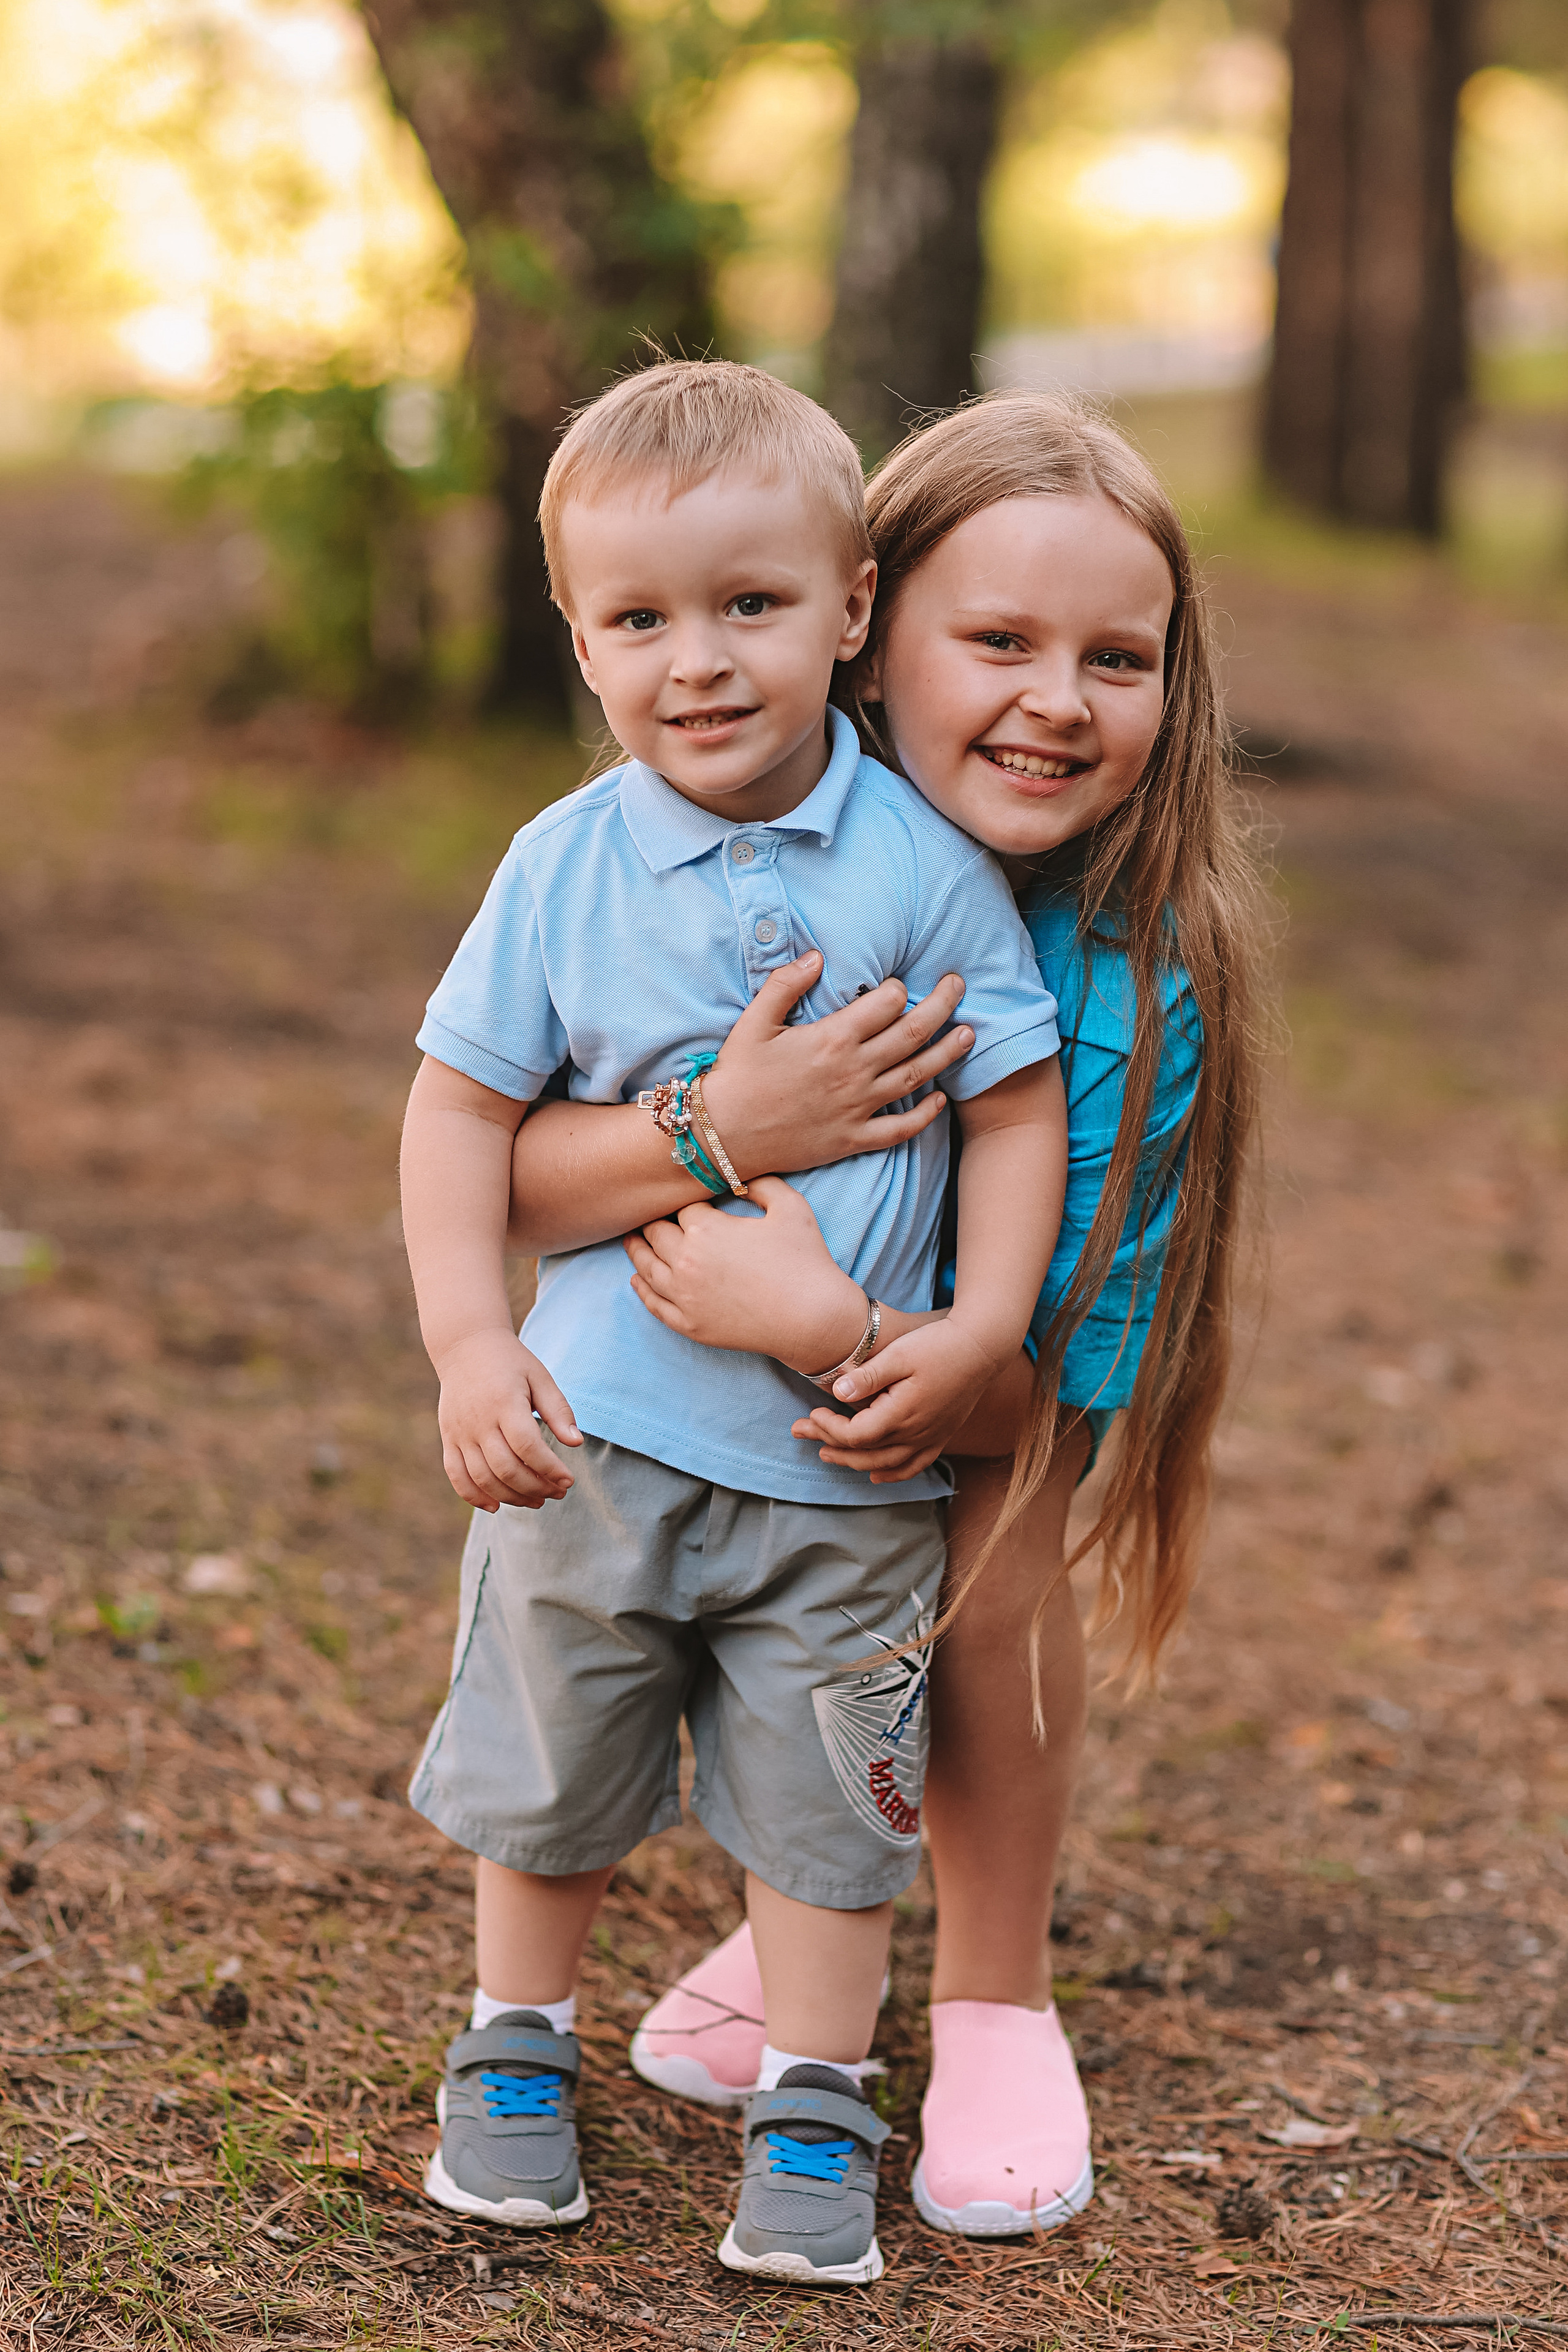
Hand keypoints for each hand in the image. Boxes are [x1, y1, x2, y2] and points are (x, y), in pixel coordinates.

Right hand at [434, 1328, 582, 1512]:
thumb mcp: (540, 1377)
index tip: (569, 1480)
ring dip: (512, 1497)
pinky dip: (474, 1496)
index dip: (550, 1469)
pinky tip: (496, 1506)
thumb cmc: (510, 1362)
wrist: (465, 1347)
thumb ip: (558, 1410)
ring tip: (536, 1501)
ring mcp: (459, 1432)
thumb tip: (576, 1443)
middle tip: (558, 1493)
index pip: (528, 1447)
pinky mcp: (448, 1438)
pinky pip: (456, 1475)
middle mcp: (479, 1421)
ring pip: (483, 1478)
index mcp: (505, 1403)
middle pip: (506, 1468)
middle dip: (536, 1488)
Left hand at [623, 1176, 867, 1372]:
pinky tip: (636, 1280)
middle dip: (655, 1222)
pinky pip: (654, 1304)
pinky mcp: (689, 1325)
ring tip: (632, 1241)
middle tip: (651, 1216)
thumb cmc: (806, 1261)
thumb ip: (762, 1182)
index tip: (691, 1202)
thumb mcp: (791, 1207)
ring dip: (638, 1250)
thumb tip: (739, 1175)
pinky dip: (641, 1290)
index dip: (688, 1203)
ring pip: (646, 1267)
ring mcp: (684, 1296)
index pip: (682, 1207)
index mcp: (705, 1228)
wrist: (814, 1319)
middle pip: (656, 1234)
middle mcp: (685, 1261)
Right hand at [699, 952, 973, 1178]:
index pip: (885, 1004)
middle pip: (912, 1034)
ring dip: (947, 1054)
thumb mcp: (754, 1022)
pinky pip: (899, 1129)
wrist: (721, 1135)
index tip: (901, 984)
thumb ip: (786, 985)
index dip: (899, 989)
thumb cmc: (736, 1076)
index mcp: (831, 1039)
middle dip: (942, 1005)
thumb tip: (817, 956)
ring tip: (969, 1034)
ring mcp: (856, 1108)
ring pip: (916, 1077)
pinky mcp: (852, 1139)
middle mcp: (852, 1072)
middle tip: (959, 986)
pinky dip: (925, 1115)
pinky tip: (940, 1100)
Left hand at [790, 1319, 1004, 1484]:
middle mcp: (916, 1434)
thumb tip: (836, 1392)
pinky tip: (877, 1475)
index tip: (812, 1412)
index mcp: (901, 1414)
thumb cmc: (938, 1345)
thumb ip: (868, 1376)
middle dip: (829, 1445)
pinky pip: (914, 1466)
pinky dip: (893, 1473)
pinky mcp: (942, 1435)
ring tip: (827, 1454)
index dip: (828, 1428)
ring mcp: (931, 1438)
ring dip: (854, 1462)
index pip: (855, 1435)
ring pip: (886, 1465)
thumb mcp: (899, 1354)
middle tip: (801, 1433)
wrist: (982, 1348)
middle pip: (864, 1454)